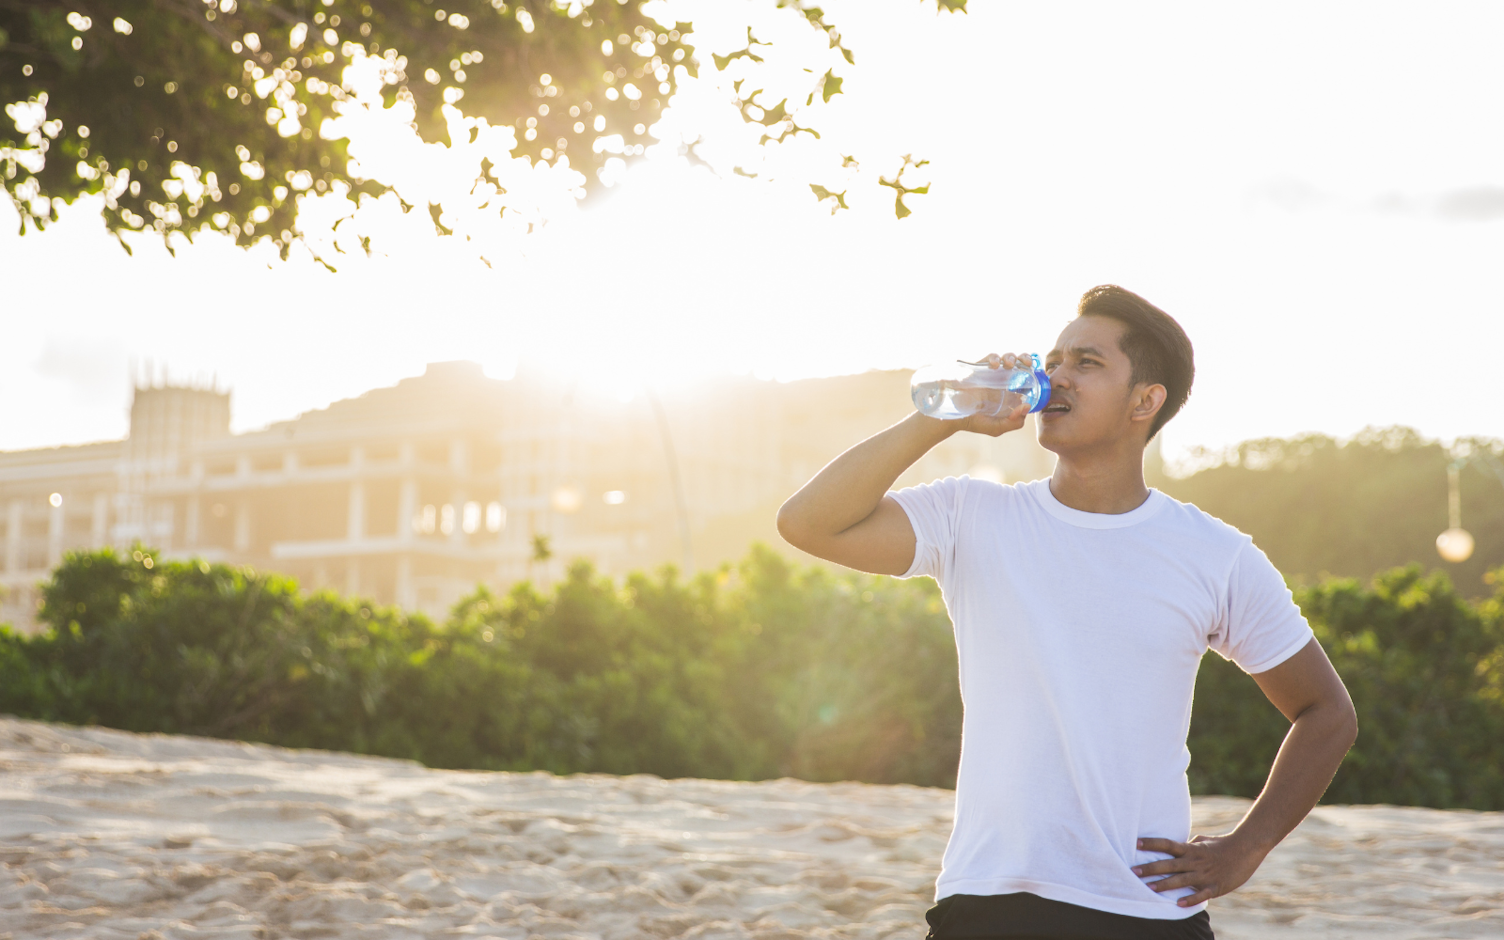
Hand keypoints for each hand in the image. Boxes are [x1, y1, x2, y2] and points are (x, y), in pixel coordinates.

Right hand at [956, 352, 1031, 437]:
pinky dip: (995, 358)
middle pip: (1020, 365)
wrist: (952, 415)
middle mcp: (1003, 382)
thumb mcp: (997, 428)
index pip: (1027, 381)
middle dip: (1026, 360)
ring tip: (1010, 364)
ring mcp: (992, 374)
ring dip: (1012, 357)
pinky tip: (995, 366)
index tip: (1038, 377)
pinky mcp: (980, 368)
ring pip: (1007, 358)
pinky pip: (991, 357)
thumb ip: (1014, 422)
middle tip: (1029, 365)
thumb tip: (1027, 406)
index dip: (1034, 376)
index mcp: (1010, 394)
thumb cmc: (975, 422)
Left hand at [1133, 833, 1268, 906]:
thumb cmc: (1222, 844)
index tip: (1135, 843)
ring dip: (1164, 885)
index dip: (1151, 844)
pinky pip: (1201, 894)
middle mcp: (1195, 861)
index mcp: (1191, 849)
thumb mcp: (1202, 841)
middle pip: (1169, 864)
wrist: (1246, 849)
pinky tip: (1178, 904)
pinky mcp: (1215, 886)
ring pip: (1181, 880)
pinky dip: (1190, 899)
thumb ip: (1187, 845)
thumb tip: (1175, 845)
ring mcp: (1204, 874)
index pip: (1167, 844)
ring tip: (1148, 888)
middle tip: (1133, 872)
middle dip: (1150, 869)